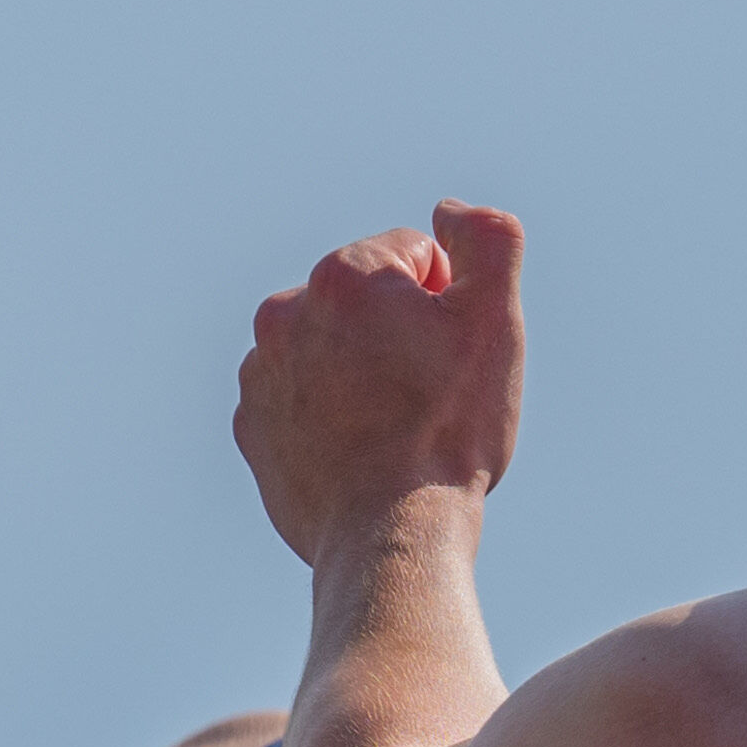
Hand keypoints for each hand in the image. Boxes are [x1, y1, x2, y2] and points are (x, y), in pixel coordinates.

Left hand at [231, 202, 527, 567]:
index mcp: (342, 276)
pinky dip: (327, 418)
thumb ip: (487, 240)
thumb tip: (446, 212)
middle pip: (364, 302)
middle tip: (428, 395)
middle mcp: (285, 313)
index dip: (448, 302)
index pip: (413, 256)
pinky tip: (361, 453)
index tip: (452, 355)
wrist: (390, 534)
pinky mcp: (252, 429)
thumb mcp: (495, 321)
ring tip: (393, 428)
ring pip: (328, 351)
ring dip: (359, 373)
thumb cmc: (448, 430)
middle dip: (397, 333)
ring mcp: (260, 375)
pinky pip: (298, 403)